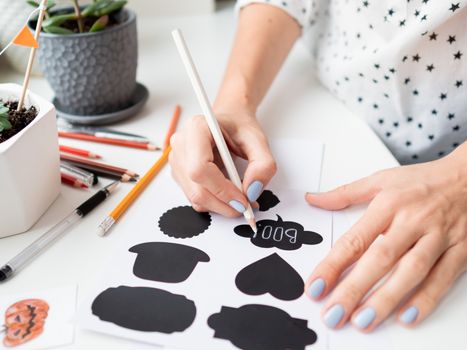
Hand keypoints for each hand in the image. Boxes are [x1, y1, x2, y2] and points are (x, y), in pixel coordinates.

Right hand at [169, 109, 276, 215]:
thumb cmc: (240, 128)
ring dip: (221, 205)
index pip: (200, 169)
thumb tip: (252, 192)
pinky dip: (215, 202)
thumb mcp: (259, 141)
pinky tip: (229, 194)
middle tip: (247, 206)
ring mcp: (177, 160)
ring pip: (195, 197)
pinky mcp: (180, 174)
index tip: (243, 200)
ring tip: (241, 198)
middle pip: (197, 188)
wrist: (230, 121)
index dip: (222, 190)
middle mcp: (181, 144)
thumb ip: (263, 165)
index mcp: (196, 129)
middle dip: (224, 203)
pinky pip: (195, 198)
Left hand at [305, 142, 466, 331]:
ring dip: (387, 298)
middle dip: (355, 288)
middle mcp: (412, 221)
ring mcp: (437, 237)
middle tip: (334, 313)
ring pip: (411, 271)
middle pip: (380, 259)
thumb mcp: (379, 180)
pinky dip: (426, 298)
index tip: (316, 286)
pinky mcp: (459, 250)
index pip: (355, 239)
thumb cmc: (421, 181)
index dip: (333, 265)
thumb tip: (314, 200)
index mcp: (388, 205)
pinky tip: (407, 316)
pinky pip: (443, 277)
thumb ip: (344, 193)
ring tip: (364, 320)